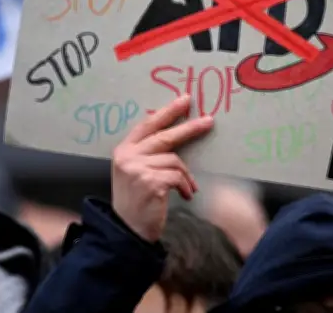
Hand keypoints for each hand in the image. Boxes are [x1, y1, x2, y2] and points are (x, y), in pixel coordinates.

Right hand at [111, 95, 212, 241]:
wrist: (127, 232)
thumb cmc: (136, 202)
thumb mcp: (134, 173)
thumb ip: (147, 154)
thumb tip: (177, 134)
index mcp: (123, 150)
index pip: (147, 124)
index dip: (167, 111)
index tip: (184, 100)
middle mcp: (128, 156)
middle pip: (164, 136)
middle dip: (189, 128)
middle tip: (208, 121)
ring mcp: (137, 169)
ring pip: (174, 160)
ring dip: (185, 176)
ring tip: (186, 189)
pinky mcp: (150, 182)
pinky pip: (178, 176)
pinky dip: (185, 186)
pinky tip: (184, 196)